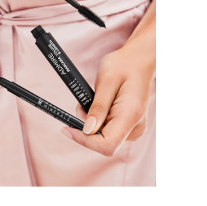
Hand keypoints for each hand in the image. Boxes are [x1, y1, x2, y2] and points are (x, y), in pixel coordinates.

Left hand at [62, 0, 155, 156]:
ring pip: (104, 138)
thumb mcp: (106, 80)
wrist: (139, 60)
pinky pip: (109, 131)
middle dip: (86, 128)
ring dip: (91, 123)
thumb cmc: (124, 66)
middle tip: (81, 105)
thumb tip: (87, 130)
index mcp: (131, 115)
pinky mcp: (130, 126)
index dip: (85, 141)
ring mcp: (134, 128)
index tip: (67, 129)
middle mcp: (135, 127)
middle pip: (104, 144)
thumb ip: (98, 107)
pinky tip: (98, 105)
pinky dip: (98, 121)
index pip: (107, 144)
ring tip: (91, 100)